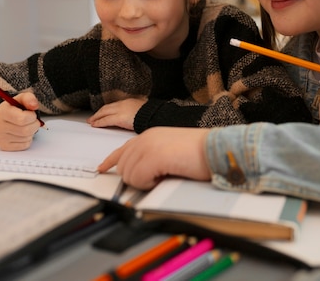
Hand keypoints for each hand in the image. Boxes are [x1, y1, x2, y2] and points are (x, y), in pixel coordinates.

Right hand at [0, 92, 41, 150]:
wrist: (3, 119)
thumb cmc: (15, 109)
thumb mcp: (21, 99)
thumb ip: (29, 98)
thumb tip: (34, 105)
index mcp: (2, 112)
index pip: (22, 119)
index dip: (32, 116)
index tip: (31, 114)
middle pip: (26, 130)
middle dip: (34, 125)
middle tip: (33, 121)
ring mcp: (0, 137)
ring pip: (26, 138)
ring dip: (32, 132)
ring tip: (27, 126)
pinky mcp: (4, 146)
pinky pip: (24, 146)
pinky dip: (28, 140)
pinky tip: (23, 134)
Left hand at [87, 97, 146, 129]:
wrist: (153, 115)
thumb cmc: (151, 115)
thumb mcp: (144, 111)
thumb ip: (138, 112)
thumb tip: (137, 116)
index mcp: (129, 101)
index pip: (115, 105)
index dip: (107, 109)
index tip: (103, 112)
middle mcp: (123, 104)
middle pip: (107, 108)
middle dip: (98, 113)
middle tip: (92, 117)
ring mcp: (120, 110)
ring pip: (104, 113)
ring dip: (96, 117)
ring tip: (91, 122)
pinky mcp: (119, 118)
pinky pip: (106, 120)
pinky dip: (99, 123)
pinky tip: (95, 125)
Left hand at [97, 127, 211, 189]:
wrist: (217, 148)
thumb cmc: (201, 152)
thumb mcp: (170, 150)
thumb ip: (152, 156)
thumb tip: (140, 173)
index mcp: (150, 135)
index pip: (122, 149)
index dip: (111, 161)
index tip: (102, 169)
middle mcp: (145, 138)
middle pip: (122, 165)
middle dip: (134, 177)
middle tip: (155, 178)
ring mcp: (148, 146)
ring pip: (128, 175)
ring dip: (143, 182)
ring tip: (163, 176)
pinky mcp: (153, 157)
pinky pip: (138, 179)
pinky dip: (148, 184)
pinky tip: (163, 177)